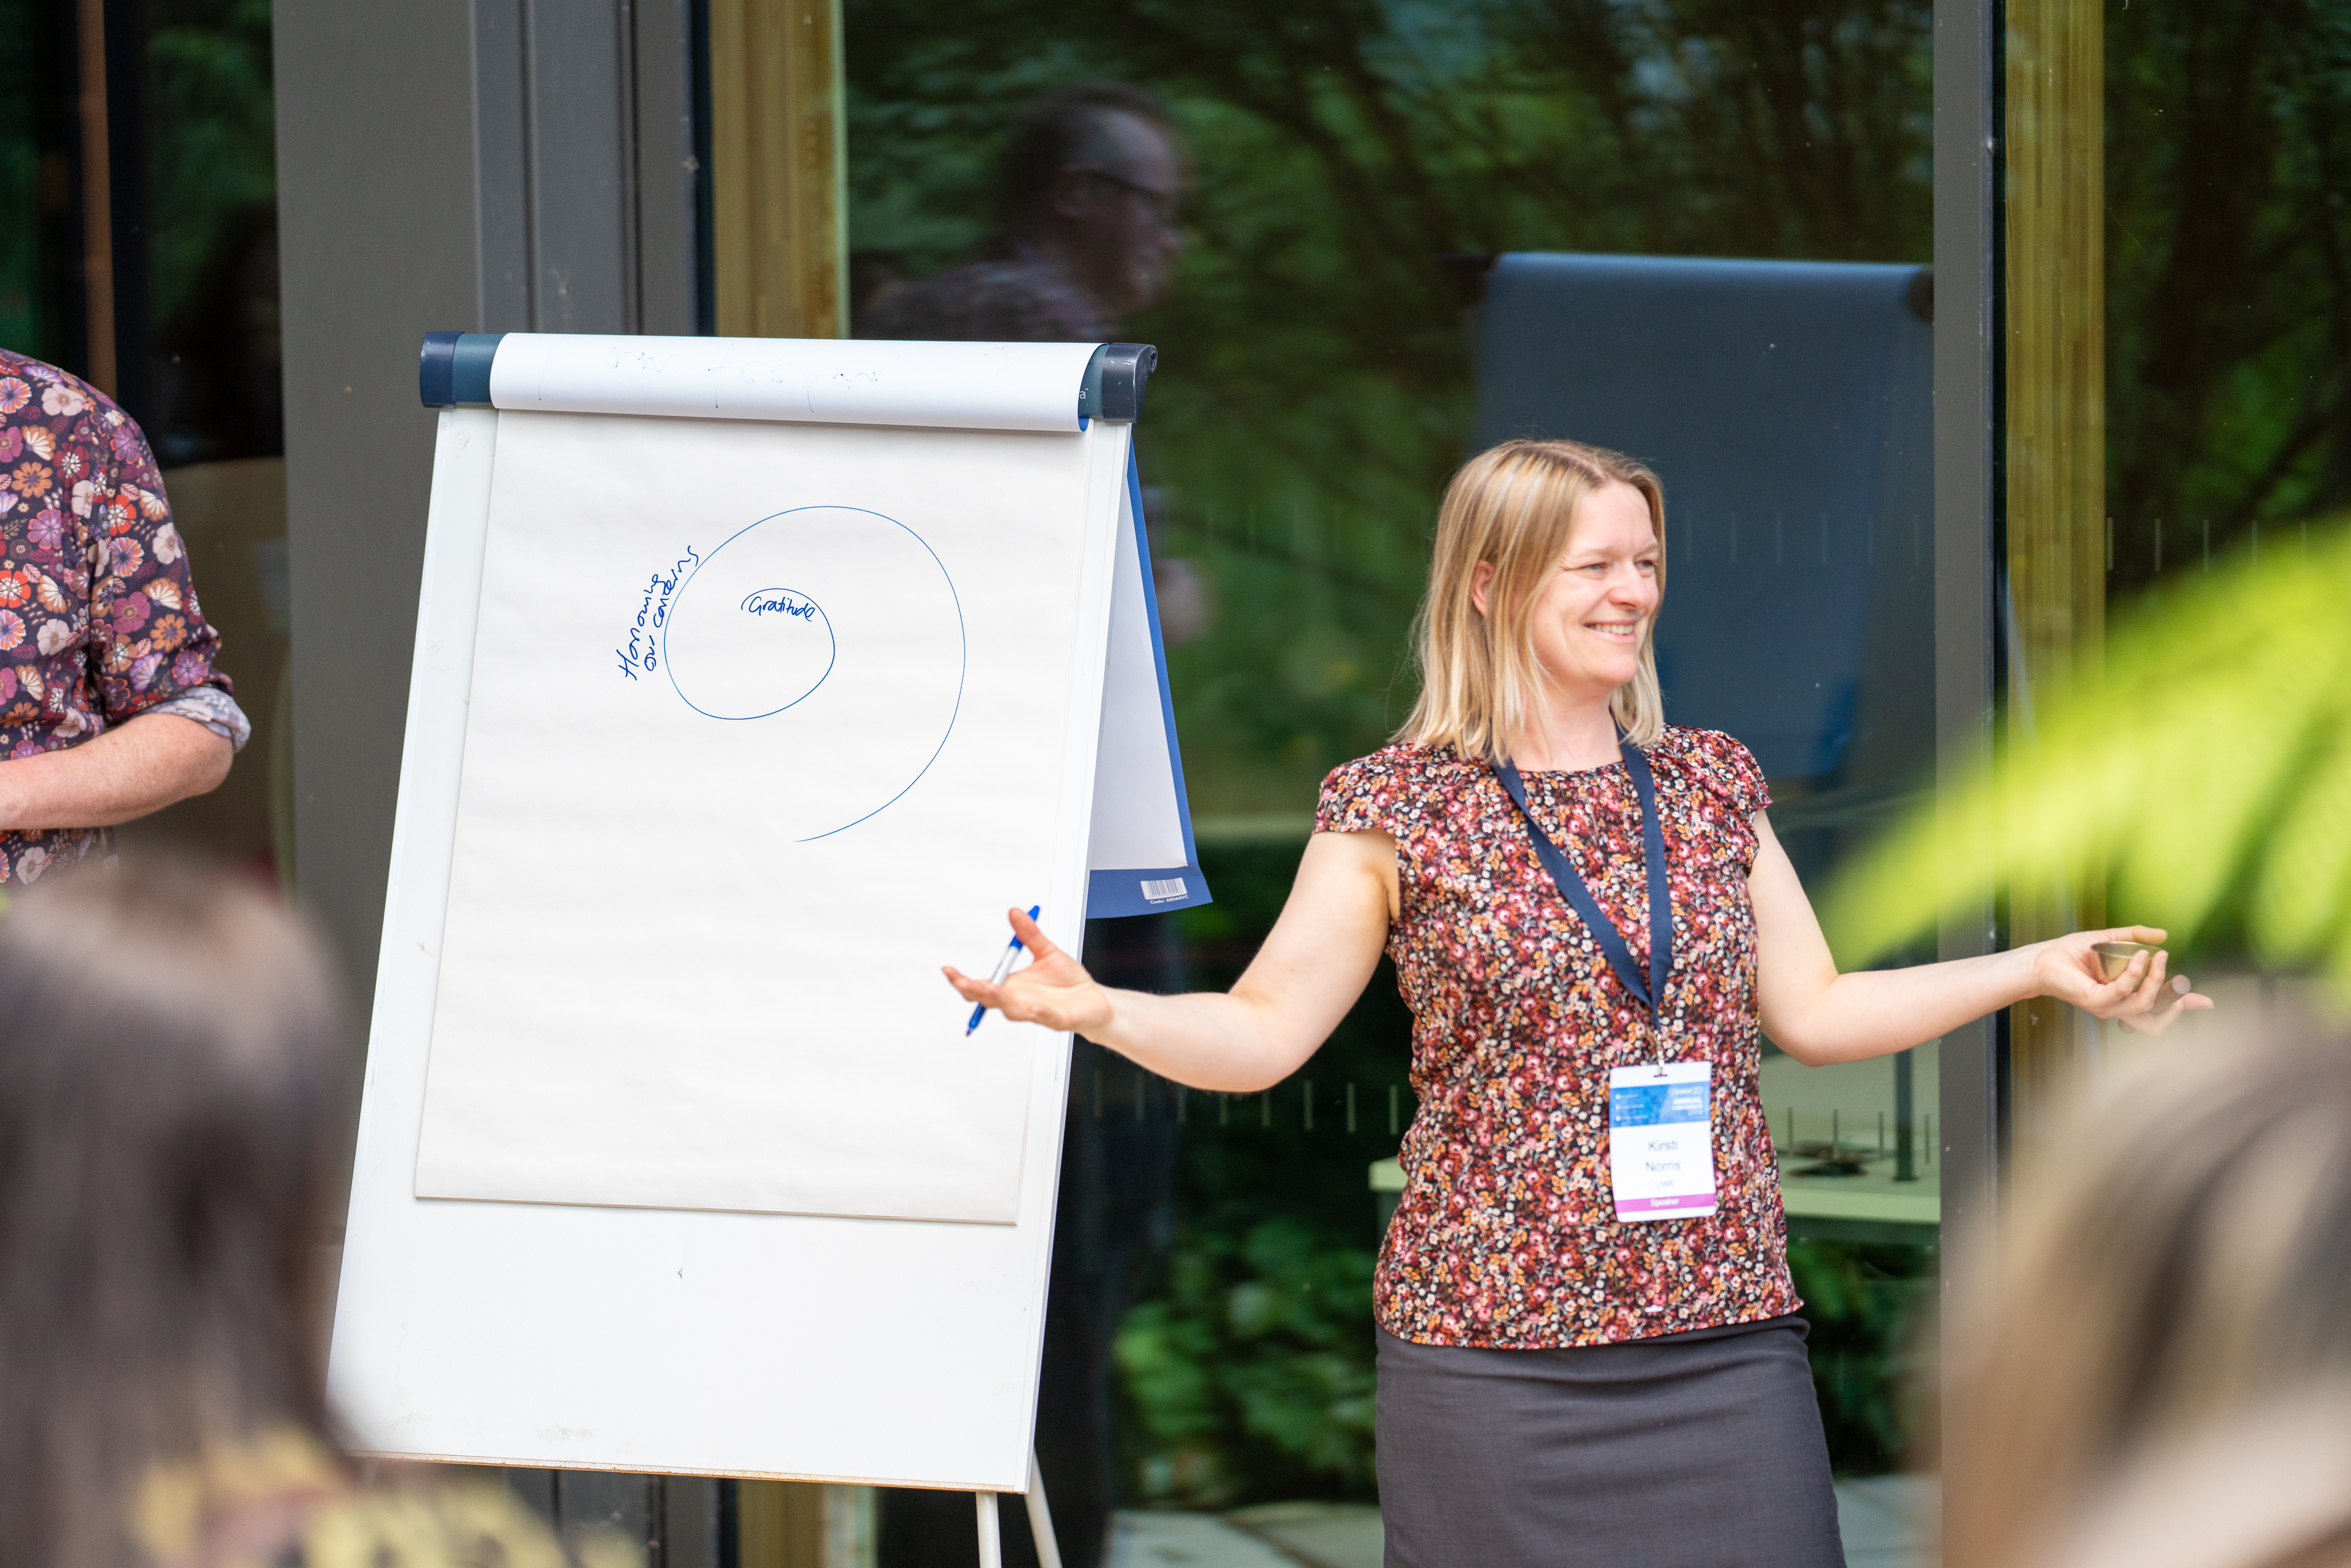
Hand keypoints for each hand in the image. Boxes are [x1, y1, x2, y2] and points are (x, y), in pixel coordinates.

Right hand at [944, 907, 1115, 1038]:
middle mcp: (1020, 1001)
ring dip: (1002, 1000)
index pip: (982, 986)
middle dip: (975, 991)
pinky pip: (1046, 1018)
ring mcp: (1037, 1012)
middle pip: (991, 1000)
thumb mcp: (1047, 952)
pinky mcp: (1058, 1020)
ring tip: (991, 988)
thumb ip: (1029, 934)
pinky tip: (1035, 1007)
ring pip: (1014, 1010)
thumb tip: (1014, 911)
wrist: (1095, 1000)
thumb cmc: (1069, 981)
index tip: (948, 971)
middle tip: (964, 983)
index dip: (963, 981)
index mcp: (1013, 987)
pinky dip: (1040, 1013)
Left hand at [2028, 926, 2213, 1036]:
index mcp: (2125, 995)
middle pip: (2156, 1015)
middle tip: (2178, 975)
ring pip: (2143, 1003)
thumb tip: (2164, 935)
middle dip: (2174, 997)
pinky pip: (2123, 991)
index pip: (2158, 1006)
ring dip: (2156, 980)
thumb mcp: (2110, 939)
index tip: (2208, 1003)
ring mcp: (2107, 1006)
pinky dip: (2135, 974)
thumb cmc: (2072, 952)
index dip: (2184, 1005)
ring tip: (2158, 957)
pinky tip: (2140, 957)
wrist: (2042, 957)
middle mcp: (2118, 1006)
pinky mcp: (2094, 1001)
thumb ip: (2136, 936)